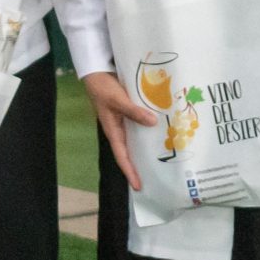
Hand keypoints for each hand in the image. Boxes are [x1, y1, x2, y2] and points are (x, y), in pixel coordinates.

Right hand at [81, 71, 161, 192]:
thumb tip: (153, 123)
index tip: (138, 186)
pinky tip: (162, 133)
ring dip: (146, 150)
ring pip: (136, 141)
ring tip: (162, 160)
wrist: (97, 73)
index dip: (130, 172)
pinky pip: (140, 127)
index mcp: (113, 131)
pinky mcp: (129, 113)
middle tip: (155, 178)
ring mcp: (124, 122)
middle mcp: (119, 130)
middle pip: (129, 153)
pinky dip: (149, 132)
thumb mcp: (118, 100)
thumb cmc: (104, 88)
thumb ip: (134, 111)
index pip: (122, 156)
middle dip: (139, 166)